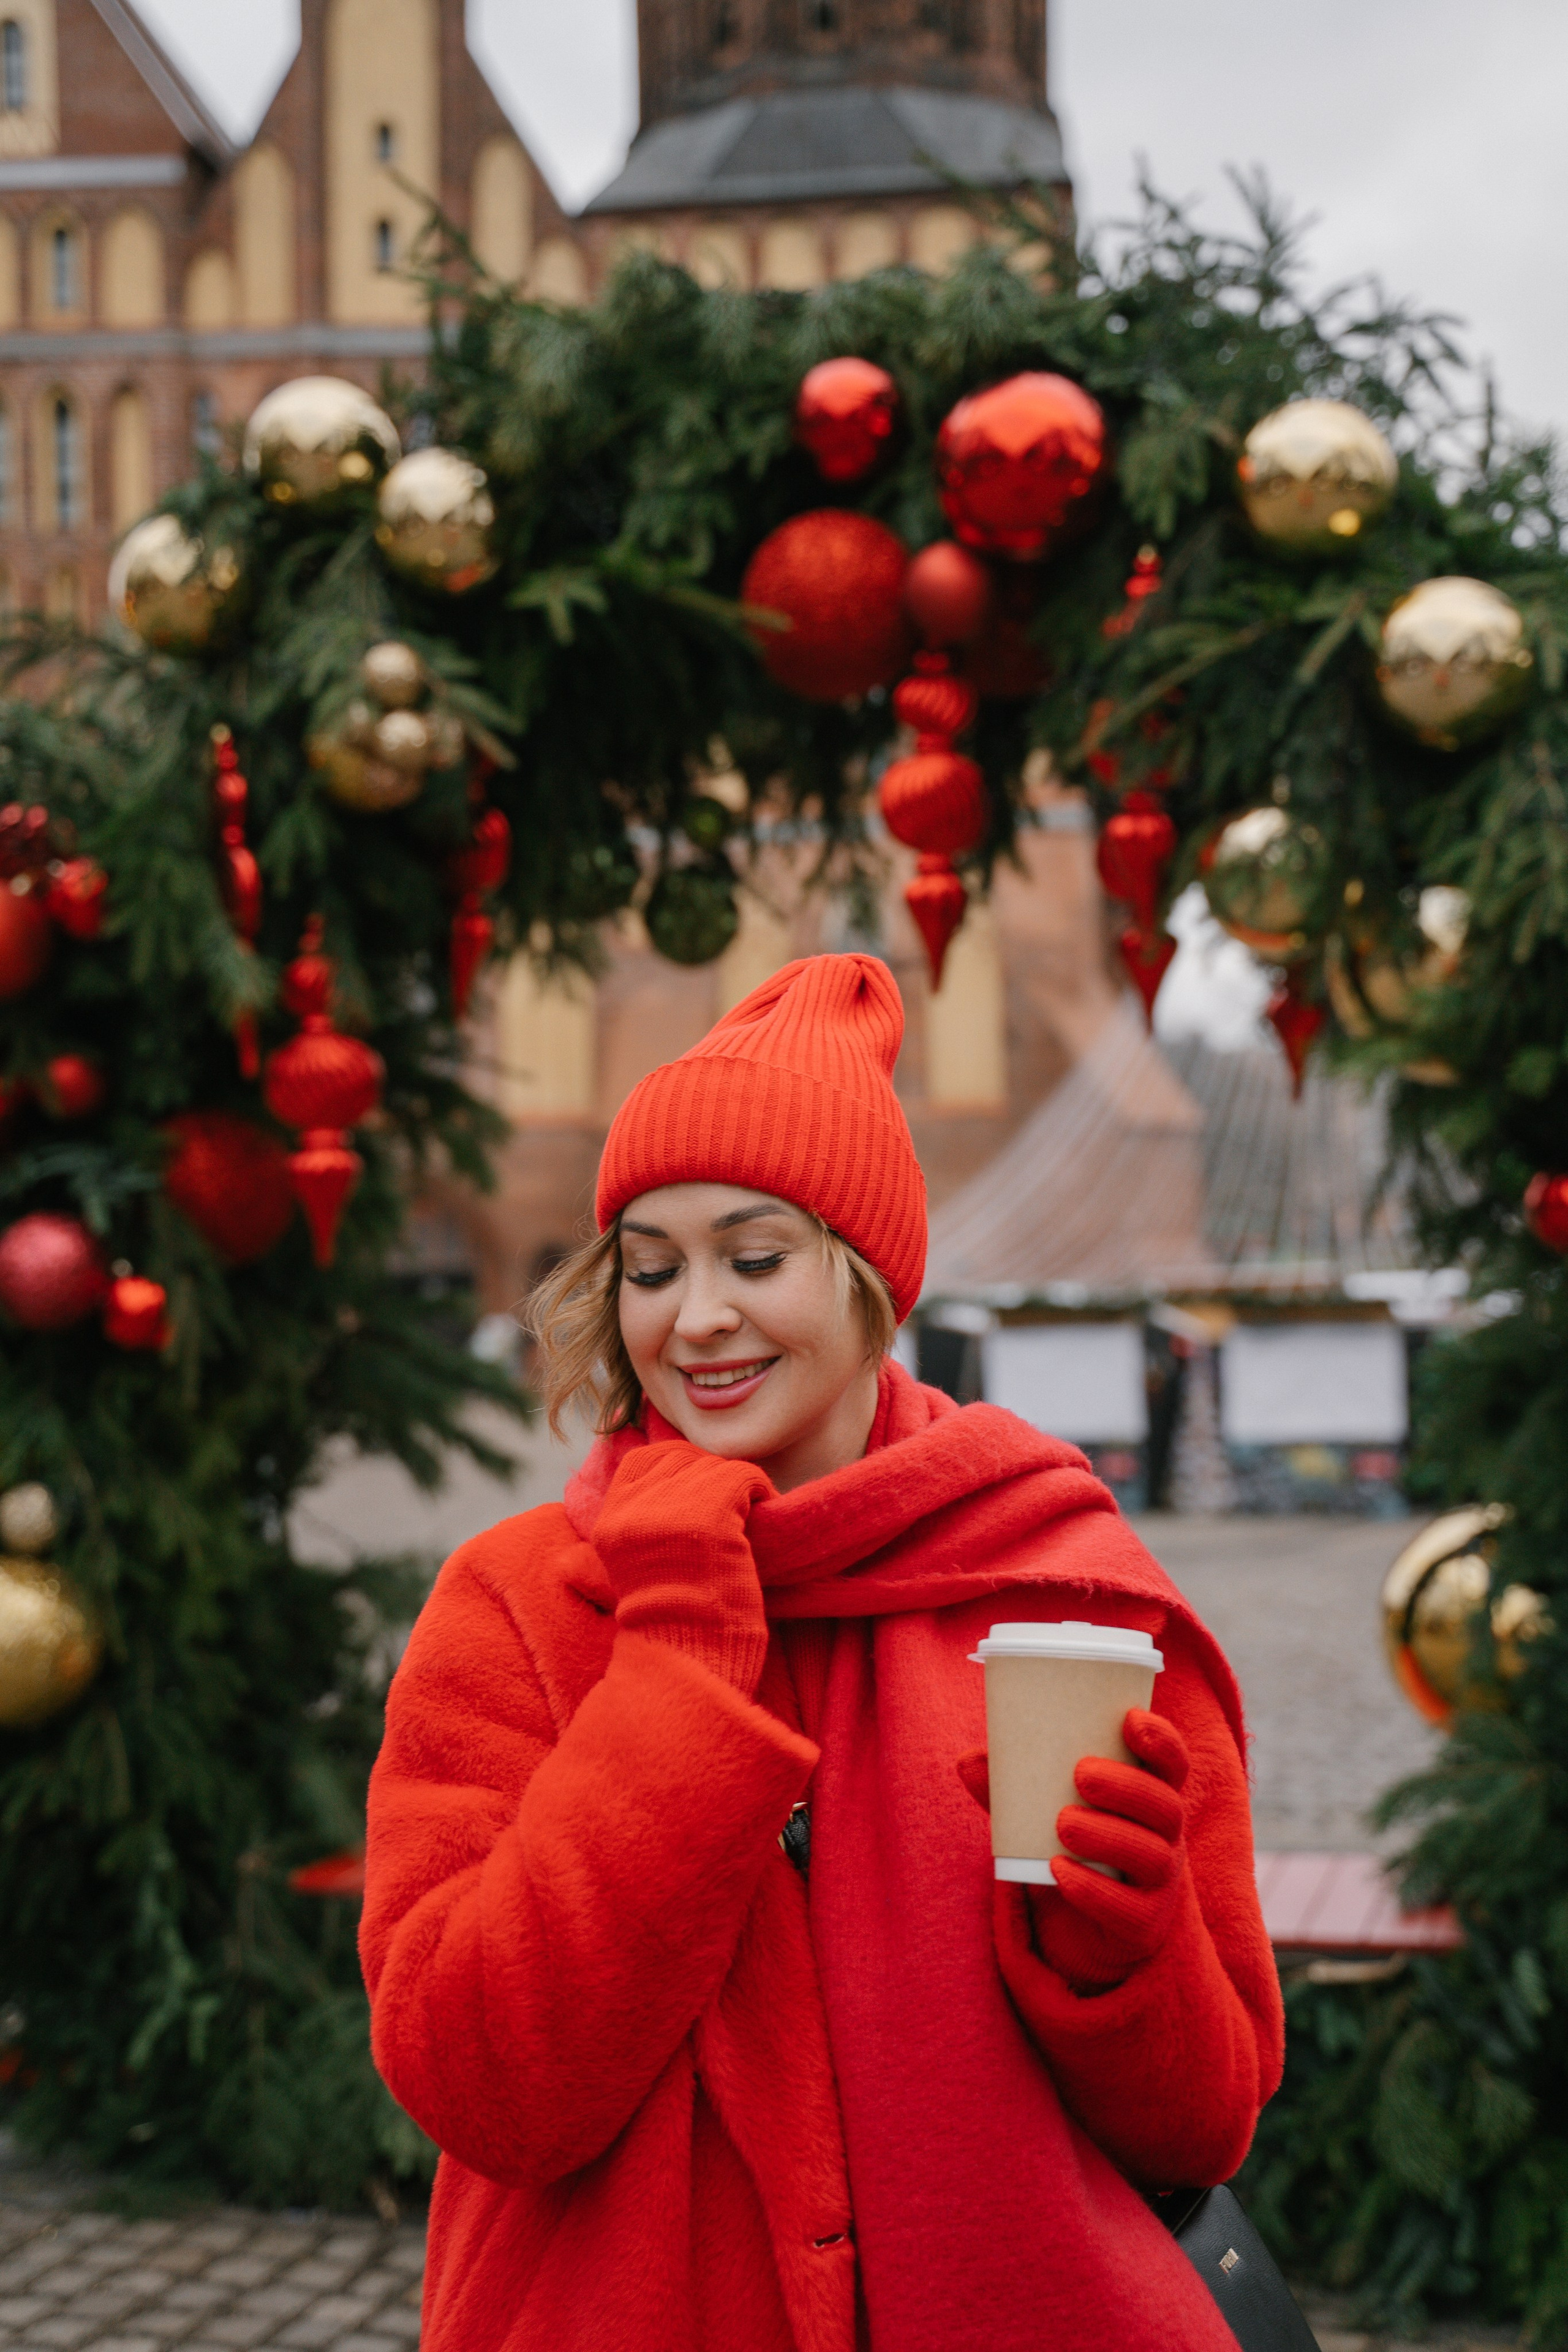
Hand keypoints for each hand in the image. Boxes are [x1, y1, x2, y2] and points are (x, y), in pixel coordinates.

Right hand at [593, 1440, 774, 1696]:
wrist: (686, 1665)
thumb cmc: (672, 1630)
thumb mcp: (637, 1572)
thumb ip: (644, 1529)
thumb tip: (680, 1485)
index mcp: (611, 1523)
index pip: (642, 1460)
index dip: (678, 1466)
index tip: (703, 1487)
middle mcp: (634, 1509)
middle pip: (682, 1459)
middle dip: (711, 1475)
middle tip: (735, 1502)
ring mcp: (671, 1508)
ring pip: (716, 1467)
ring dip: (739, 1487)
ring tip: (752, 1513)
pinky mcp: (710, 1514)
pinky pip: (744, 1475)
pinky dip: (762, 1489)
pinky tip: (769, 1510)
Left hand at [957, 1709, 1191, 1990]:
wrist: (1090, 1931)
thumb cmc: (1075, 1850)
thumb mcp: (1045, 1815)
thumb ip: (1013, 1788)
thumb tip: (967, 1759)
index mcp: (1151, 1799)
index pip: (1174, 1766)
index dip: (1162, 1741)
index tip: (1131, 1718)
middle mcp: (1166, 1838)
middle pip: (1165, 1807)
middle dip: (1127, 1786)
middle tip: (1081, 1773)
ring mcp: (1161, 1883)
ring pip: (1153, 1856)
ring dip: (1108, 1835)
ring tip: (1063, 1822)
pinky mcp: (1145, 1925)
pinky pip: (1130, 1910)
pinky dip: (1093, 1889)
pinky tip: (1058, 1870)